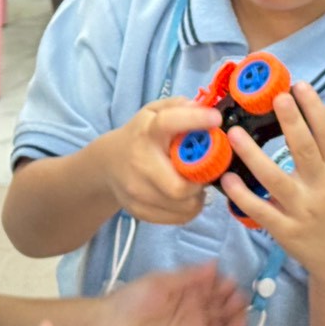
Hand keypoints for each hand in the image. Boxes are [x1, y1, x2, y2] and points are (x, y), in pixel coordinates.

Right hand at [101, 97, 221, 224]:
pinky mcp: (139, 211)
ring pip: (183, 205)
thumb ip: (179, 107)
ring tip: (195, 183)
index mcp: (146, 133)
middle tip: (205, 172)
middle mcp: (139, 163)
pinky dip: (189, 209)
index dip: (194, 121)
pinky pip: (178, 218)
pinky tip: (186, 196)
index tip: (216, 119)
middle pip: (179, 186)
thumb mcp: (154, 112)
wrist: (107, 164)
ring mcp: (137, 191)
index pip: (168, 124)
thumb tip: (204, 110)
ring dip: (198, 196)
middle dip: (200, 181)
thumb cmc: (140, 135)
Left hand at [105, 263, 248, 325]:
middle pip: (224, 312)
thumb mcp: (159, 282)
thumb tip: (215, 264)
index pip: (216, 290)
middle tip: (238, 304)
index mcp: (189, 294)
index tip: (232, 285)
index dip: (227, 288)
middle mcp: (195, 315)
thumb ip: (187, 276)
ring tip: (239, 323)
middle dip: (235, 308)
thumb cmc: (131, 301)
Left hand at [218, 84, 324, 275]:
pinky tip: (227, 179)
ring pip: (275, 180)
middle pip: (306, 152)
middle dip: (292, 123)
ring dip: (254, 156)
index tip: (301, 86)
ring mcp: (302, 212)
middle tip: (276, 98)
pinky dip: (242, 196)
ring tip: (235, 134)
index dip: (316, 111)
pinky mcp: (285, 232)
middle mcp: (322, 191)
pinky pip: (261, 211)